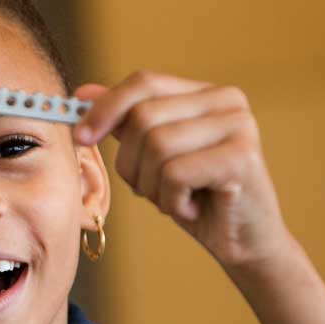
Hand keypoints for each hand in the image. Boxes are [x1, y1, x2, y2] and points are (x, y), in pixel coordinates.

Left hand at [74, 70, 293, 269]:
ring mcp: (238, 126)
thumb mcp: (154, 157)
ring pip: (156, 145)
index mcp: (206, 92)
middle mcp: (227, 100)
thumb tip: (82, 94)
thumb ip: (125, 123)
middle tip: (148, 189)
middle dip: (131, 163)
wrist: (244, 241)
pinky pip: (175, 173)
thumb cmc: (198, 199)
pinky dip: (171, 200)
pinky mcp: (241, 157)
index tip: (80, 137)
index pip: (144, 82)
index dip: (105, 109)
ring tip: (174, 200)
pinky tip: (192, 208)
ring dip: (151, 186)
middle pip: (143, 117)